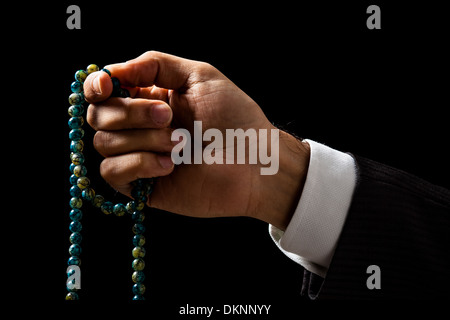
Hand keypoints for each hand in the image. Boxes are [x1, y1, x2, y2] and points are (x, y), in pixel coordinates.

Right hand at [84, 51, 309, 229]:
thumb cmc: (235, 118)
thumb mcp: (200, 76)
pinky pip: (112, 172)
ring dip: (143, 139)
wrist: (254, 162)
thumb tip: (113, 70)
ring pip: (105, 143)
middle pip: (99, 115)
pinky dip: (139, 164)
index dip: (96, 86)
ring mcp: (138, 156)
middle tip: (168, 116)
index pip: (102, 90)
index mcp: (149, 98)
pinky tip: (169, 166)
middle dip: (131, 113)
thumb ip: (155, 64)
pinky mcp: (142, 186)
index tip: (107, 86)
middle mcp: (139, 126)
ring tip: (180, 144)